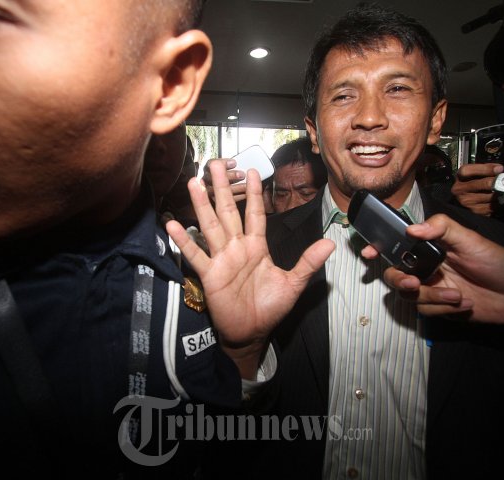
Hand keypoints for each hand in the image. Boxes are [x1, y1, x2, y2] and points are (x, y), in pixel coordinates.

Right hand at [166, 161, 334, 377]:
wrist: (252, 333)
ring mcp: (222, 259)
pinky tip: (173, 224)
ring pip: (211, 226)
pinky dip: (185, 240)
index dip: (255, 193)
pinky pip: (196, 255)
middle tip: (216, 164)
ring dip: (202, 204)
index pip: (255, 214)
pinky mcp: (210, 275)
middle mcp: (237, 248)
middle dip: (223, 188)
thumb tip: (330, 243)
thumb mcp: (293, 284)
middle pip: (228, 211)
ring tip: (194, 183)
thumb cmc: (270, 308)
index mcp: (257, 247)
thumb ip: (308, 262)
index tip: (253, 171)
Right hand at [360, 214, 503, 322]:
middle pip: (395, 275)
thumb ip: (441, 229)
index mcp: (430, 248)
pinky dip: (444, 308)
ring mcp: (432, 289)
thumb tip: (412, 229)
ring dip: (432, 297)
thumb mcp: (471, 239)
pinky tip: (464, 303)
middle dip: (400, 280)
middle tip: (413, 282)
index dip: (378, 248)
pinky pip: (426, 311)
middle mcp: (427, 268)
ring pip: (410, 296)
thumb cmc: (499, 262)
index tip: (369, 252)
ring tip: (457, 295)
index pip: (397, 245)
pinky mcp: (440, 309)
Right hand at [451, 163, 503, 215]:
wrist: (464, 198)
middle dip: (495, 182)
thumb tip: (499, 169)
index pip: (468, 171)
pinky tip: (501, 199)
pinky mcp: (474, 211)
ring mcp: (467, 202)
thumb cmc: (472, 182)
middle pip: (480, 184)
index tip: (499, 169)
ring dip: (499, 193)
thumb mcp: (475, 172)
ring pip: (488, 196)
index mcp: (460, 177)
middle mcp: (460, 190)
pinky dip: (498, 203)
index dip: (485, 169)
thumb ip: (486, 169)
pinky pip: (490, 207)